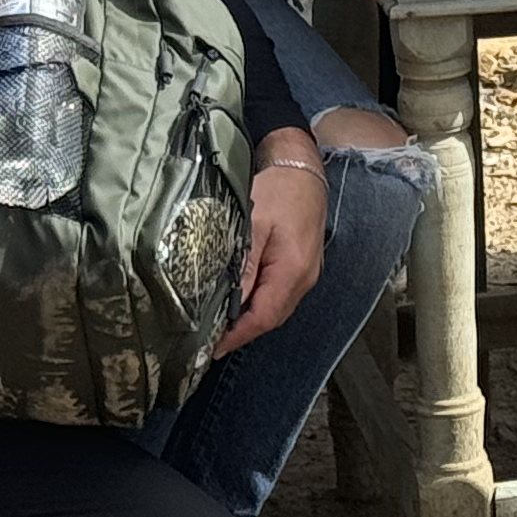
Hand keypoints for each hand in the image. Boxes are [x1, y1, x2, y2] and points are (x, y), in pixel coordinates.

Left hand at [210, 145, 326, 359]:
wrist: (302, 168)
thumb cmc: (278, 191)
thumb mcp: (253, 225)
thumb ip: (244, 266)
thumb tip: (228, 302)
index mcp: (293, 270)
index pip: (264, 316)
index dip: (237, 336)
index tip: (212, 348)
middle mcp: (305, 278)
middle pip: (271, 318)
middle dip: (242, 331)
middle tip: (210, 339)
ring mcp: (306, 274)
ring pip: (276, 308)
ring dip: (250, 318)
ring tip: (220, 324)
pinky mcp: (302, 267)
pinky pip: (280, 295)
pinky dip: (259, 303)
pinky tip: (240, 300)